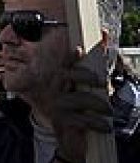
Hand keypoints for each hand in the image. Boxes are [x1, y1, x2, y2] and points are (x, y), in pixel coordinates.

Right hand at [48, 46, 113, 162]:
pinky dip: (95, 123)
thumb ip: (96, 55)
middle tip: (102, 81)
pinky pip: (81, 120)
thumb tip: (106, 33)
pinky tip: (105, 125)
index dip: (69, 55)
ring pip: (79, 99)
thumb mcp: (85, 75)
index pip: (63, 60)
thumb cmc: (76, 96)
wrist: (65, 128)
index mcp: (59, 72)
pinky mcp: (62, 119)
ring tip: (109, 110)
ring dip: (97, 104)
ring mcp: (57, 102)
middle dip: (86, 77)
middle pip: (70, 76)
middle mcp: (54, 85)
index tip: (79, 50)